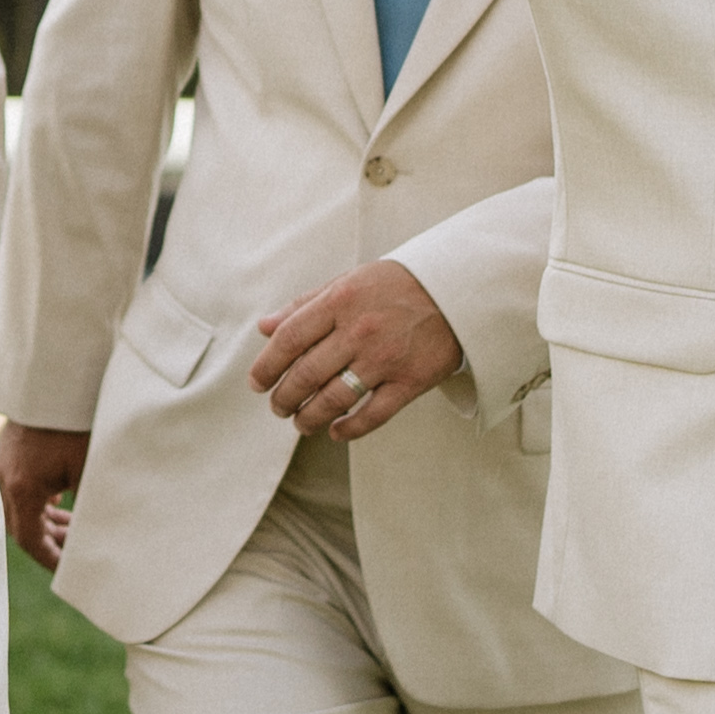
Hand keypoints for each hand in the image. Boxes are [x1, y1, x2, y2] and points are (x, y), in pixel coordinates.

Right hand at [0, 421, 88, 571]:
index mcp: (22, 488)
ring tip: (70, 527)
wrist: (55, 380)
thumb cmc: (74, 424)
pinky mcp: (8, 451)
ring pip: (19, 507)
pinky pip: (16, 487)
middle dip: (47, 541)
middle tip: (74, 549)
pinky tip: (58, 500)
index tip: (68, 569)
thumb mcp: (87, 470)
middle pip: (20, 526)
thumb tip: (96, 538)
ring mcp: (2, 463)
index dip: (49, 559)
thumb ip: (86, 509)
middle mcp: (4, 478)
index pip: (29, 540)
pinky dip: (36, 500)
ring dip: (43, 520)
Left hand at [246, 262, 461, 442]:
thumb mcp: (348, 282)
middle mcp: (359, 330)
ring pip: (334, 400)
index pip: (289, 339)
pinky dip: (349, 429)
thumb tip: (264, 327)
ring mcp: (385, 358)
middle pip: (306, 374)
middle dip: (284, 398)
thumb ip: (304, 305)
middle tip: (278, 407)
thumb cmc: (397, 285)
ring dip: (309, 418)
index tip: (257, 383)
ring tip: (300, 423)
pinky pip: (373, 415)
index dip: (266, 366)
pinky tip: (336, 431)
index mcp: (340, 301)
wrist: (457, 290)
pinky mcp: (410, 381)